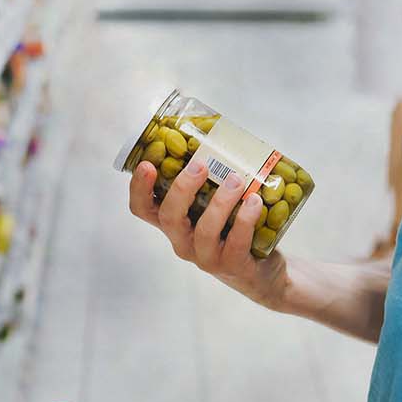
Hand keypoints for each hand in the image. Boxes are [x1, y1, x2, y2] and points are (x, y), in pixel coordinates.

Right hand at [129, 158, 288, 308]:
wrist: (262, 271)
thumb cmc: (233, 228)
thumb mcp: (215, 204)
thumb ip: (210, 178)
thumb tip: (219, 130)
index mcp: (174, 223)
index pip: (142, 209)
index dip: (139, 188)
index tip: (146, 165)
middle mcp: (183, 241)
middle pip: (169, 218)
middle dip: (182, 189)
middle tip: (200, 165)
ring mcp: (206, 257)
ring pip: (204, 231)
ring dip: (220, 202)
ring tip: (236, 180)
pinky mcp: (232, 265)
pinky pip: (236, 243)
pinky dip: (245, 219)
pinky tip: (255, 201)